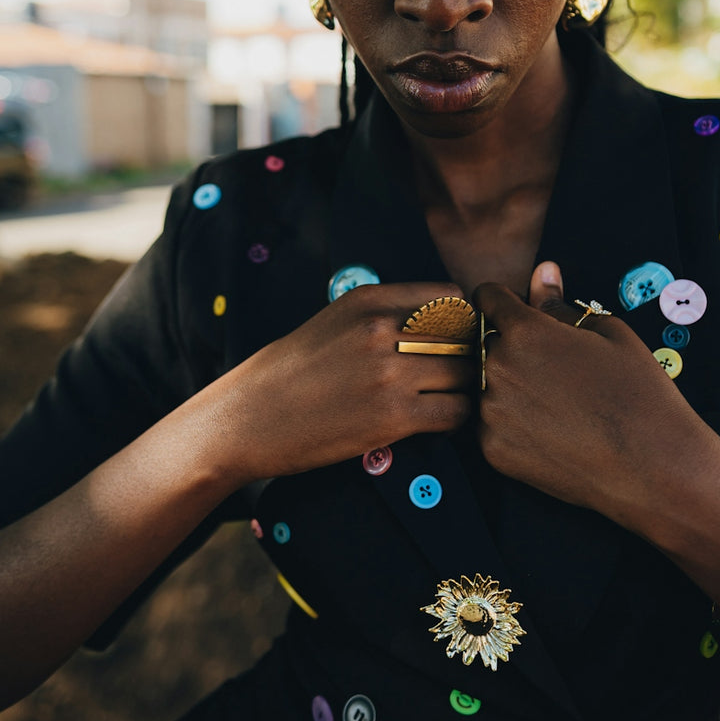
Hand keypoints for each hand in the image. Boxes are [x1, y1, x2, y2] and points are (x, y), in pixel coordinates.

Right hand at [220, 282, 473, 481]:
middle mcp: (382, 329)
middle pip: (464, 336)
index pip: (451, 298)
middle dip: (470, 356)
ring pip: (466, 374)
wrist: (250, 418)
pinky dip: (457, 419)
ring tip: (453, 399)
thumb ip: (383, 313)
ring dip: (467, 389)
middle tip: (463, 375)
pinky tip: (441, 422)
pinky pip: (455, 413)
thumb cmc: (290, 371)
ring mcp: (390, 373)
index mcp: (369, 299)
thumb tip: (439, 318)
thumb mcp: (334, 320)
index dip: (462, 322)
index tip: (457, 342)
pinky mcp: (393, 417)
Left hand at [474, 262, 719, 536]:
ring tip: (556, 403)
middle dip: (510, 346)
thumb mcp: (609, 333)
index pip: (487, 297)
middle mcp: (498, 368)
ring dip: (509, 385)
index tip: (520, 313)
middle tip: (553, 368)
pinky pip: (490, 424)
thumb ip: (561, 302)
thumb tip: (542, 272)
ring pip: (488, 384)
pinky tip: (550, 430)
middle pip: (487, 342)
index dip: (505, 301)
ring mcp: (491, 413)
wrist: (652, 468)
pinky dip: (511, 423)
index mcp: (524, 331)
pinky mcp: (493, 450)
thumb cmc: (638, 393)